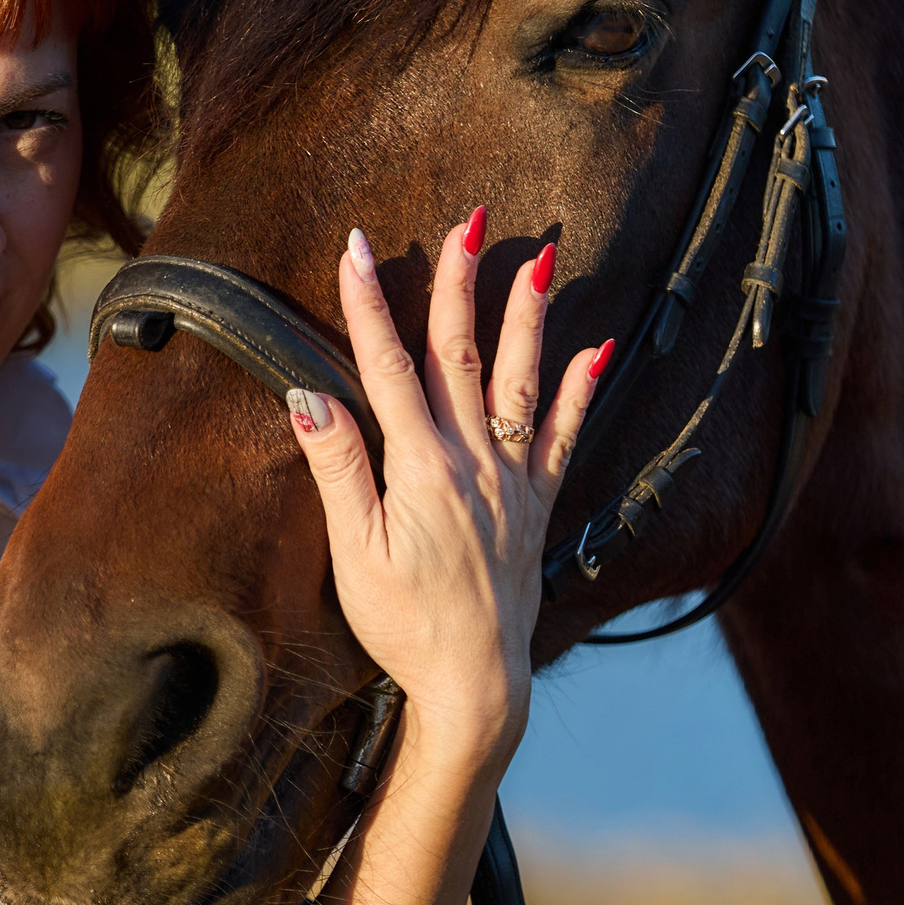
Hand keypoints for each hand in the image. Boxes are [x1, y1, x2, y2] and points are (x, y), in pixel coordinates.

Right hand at [285, 208, 608, 776]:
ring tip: (540, 258)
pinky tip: (596, 348)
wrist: (477, 684)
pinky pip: (564, 436)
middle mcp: (473, 461)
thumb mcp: (356, 555)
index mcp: (420, 469)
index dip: (368, 303)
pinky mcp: (538, 505)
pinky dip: (580, 390)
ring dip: (527, 317)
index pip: (387, 366)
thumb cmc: (406, 626)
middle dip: (459, 283)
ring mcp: (512, 480)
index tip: (355, 247)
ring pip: (520, 381)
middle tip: (467, 220)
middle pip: (461, 355)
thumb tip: (307, 399)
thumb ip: (337, 472)